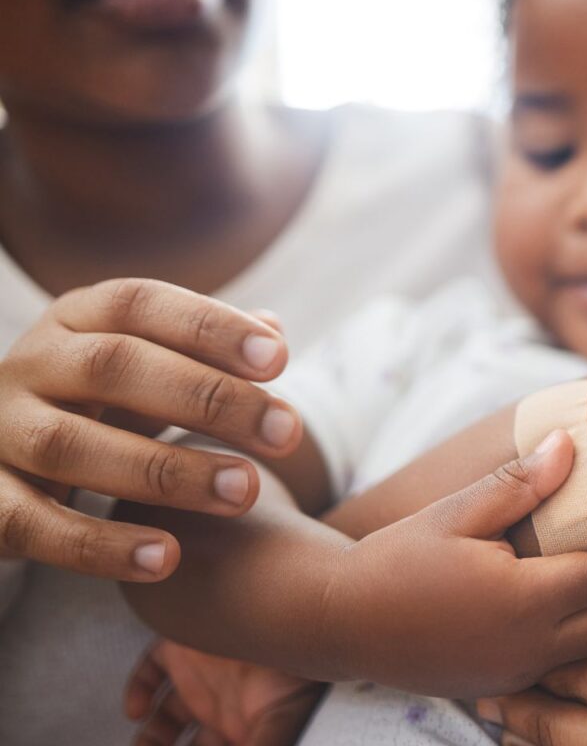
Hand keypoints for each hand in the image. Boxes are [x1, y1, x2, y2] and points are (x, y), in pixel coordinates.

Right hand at [0, 279, 302, 580]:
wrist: (1, 455)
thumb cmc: (100, 399)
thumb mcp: (151, 365)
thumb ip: (208, 350)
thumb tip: (273, 330)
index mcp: (77, 318)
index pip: (141, 303)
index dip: (210, 327)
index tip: (279, 359)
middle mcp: (29, 364)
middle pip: (115, 366)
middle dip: (209, 399)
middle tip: (285, 432)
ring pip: (71, 445)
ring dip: (166, 472)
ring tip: (246, 492)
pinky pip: (31, 523)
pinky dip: (99, 544)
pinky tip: (168, 556)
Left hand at [125, 639, 319, 745]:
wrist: (292, 616)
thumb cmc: (299, 669)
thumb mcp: (279, 724)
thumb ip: (260, 744)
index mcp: (244, 725)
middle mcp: (224, 704)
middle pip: (185, 742)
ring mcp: (204, 675)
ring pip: (164, 714)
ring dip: (147, 737)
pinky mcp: (184, 645)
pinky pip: (152, 669)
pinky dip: (138, 690)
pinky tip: (137, 711)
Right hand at [326, 431, 586, 698]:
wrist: (339, 621)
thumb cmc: (397, 558)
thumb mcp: (456, 512)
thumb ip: (518, 485)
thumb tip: (568, 445)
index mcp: (526, 598)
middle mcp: (530, 644)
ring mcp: (515, 672)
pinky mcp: (499, 687)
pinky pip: (561, 668)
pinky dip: (584, 644)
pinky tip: (585, 622)